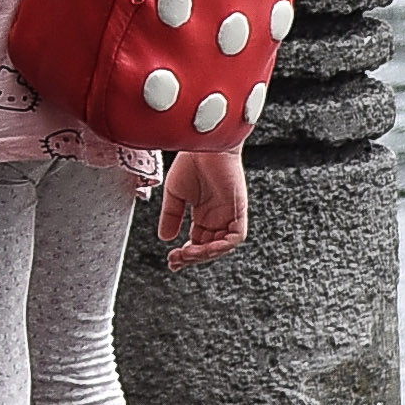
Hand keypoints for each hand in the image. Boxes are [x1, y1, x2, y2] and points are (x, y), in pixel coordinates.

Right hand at [158, 147, 247, 268]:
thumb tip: (165, 238)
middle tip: (176, 260)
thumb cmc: (191, 160)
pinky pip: (236, 236)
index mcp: (204, 214)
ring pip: (223, 246)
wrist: (203, 143)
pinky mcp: (239, 209)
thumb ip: (172, 216)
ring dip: (205, 254)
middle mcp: (218, 217)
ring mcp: (229, 214)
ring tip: (187, 254)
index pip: (198, 243)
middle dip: (193, 258)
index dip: (186, 255)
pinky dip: (223, 245)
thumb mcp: (175, 193)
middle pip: (209, 248)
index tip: (171, 261)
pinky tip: (207, 247)